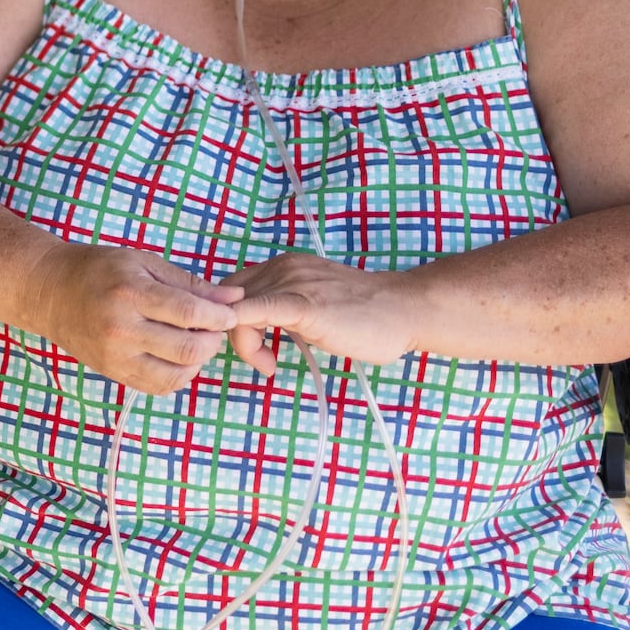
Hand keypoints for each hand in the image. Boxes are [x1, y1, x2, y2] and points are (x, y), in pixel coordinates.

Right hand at [33, 243, 250, 393]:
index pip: (188, 312)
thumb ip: (189, 283)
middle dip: (212, 340)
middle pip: (187, 348)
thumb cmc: (97, 270)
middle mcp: (121, 329)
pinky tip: (176, 357)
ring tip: (195, 343)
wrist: (49, 292)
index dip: (219, 316)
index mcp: (130, 293)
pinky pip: (158, 387)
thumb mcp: (142, 263)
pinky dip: (177, 376)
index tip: (228, 313)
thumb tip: (232, 298)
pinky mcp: (112, 372)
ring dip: (197, 361)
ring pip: (176, 374)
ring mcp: (115, 356)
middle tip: (213, 328)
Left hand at [217, 253, 420, 375]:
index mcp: (282, 266)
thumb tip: (255, 327)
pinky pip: (256, 312)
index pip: (231, 288)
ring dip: (244, 344)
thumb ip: (283, 308)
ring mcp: (290, 283)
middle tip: (259, 358)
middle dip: (232, 334)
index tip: (250, 345)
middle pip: (226, 300)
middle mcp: (281, 268)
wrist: (404, 310)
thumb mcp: (311, 305)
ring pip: (236, 310)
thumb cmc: (364, 315)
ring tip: (269, 363)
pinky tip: (264, 359)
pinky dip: (245, 334)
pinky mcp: (302, 303)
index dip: (229, 318)